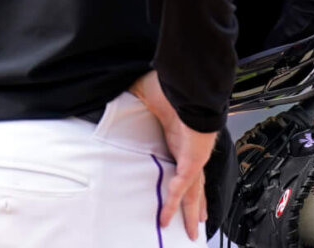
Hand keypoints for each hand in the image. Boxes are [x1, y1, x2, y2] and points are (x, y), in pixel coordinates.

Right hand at [130, 71, 216, 240]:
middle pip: (195, 186)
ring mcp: (195, 155)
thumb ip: (136, 102)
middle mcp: (191, 150)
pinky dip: (174, 201)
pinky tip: (168, 215)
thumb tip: (118, 96)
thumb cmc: (174, 84)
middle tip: (195, 227)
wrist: (190, 80)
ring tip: (192, 233)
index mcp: (182, 138)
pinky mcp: (194, 157)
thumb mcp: (148, 96)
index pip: (185, 167)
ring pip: (193, 191)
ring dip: (190, 212)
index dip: (185, 184)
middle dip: (194, 207)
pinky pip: (182, 185)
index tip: (183, 197)